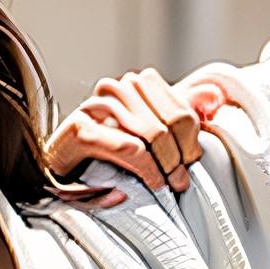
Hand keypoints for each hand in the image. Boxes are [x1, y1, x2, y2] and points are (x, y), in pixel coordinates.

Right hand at [47, 68, 227, 205]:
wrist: (55, 164)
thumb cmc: (101, 150)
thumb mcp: (144, 130)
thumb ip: (177, 112)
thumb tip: (214, 96)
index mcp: (137, 84)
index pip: (181, 111)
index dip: (191, 142)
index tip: (189, 164)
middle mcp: (118, 87)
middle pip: (170, 123)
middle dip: (178, 158)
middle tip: (178, 181)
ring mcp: (97, 105)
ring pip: (152, 135)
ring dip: (162, 167)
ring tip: (163, 184)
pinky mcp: (81, 127)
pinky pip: (128, 148)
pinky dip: (143, 169)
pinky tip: (147, 182)